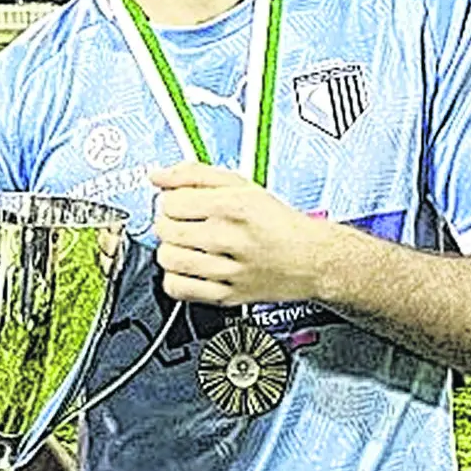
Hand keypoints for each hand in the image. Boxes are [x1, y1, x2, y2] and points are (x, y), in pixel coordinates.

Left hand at [150, 162, 339, 306]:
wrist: (312, 259)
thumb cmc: (277, 221)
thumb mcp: (241, 185)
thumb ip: (195, 174)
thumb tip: (158, 176)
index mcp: (232, 206)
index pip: (170, 202)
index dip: (170, 201)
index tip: (179, 204)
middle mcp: (229, 238)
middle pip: (165, 230)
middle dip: (167, 224)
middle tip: (182, 224)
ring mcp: (227, 269)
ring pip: (167, 259)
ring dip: (170, 250)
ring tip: (185, 246)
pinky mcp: (226, 295)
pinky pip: (178, 288)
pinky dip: (175, 278)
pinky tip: (188, 269)